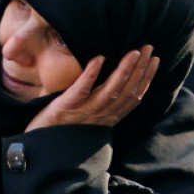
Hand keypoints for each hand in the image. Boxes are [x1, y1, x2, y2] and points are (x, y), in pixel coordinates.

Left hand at [25, 45, 159, 131]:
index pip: (133, 97)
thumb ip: (101, 102)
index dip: (146, 79)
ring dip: (124, 71)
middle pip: (126, 91)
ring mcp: (84, 112)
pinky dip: (91, 74)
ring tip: (133, 53)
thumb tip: (115, 82)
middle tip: (148, 48)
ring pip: (110, 91)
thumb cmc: (62, 128)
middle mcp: (100, 116)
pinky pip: (81, 90)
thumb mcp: (88, 116)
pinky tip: (99, 58)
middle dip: (140, 69)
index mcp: (107, 118)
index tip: (155, 60)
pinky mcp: (66, 107)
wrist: (39, 145)